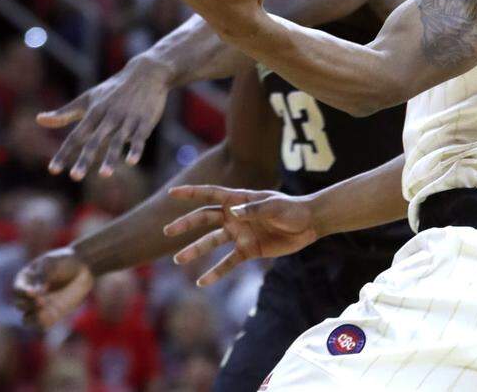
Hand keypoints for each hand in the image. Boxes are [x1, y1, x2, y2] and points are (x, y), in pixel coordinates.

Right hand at [13, 248, 94, 328]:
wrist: (83, 268)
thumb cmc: (65, 261)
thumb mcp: (54, 264)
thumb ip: (44, 276)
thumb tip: (38, 291)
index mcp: (26, 280)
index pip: (17, 290)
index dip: (23, 293)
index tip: (33, 293)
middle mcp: (29, 295)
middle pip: (20, 305)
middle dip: (29, 305)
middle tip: (42, 301)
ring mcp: (39, 306)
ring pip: (27, 320)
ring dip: (32, 319)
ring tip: (43, 314)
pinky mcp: (51, 314)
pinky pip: (42, 325)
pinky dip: (43, 324)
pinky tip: (52, 318)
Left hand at [41, 57, 172, 179]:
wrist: (146, 73)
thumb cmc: (113, 90)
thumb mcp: (88, 99)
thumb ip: (64, 113)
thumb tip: (38, 120)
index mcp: (94, 112)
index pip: (75, 136)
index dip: (64, 153)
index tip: (53, 170)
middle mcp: (109, 117)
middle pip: (94, 141)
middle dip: (85, 159)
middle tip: (75, 177)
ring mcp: (127, 119)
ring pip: (117, 141)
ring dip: (111, 158)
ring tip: (104, 175)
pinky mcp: (145, 121)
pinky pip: (139, 137)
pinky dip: (135, 149)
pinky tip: (131, 162)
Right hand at [164, 185, 318, 286]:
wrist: (308, 225)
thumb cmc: (292, 210)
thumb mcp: (275, 207)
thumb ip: (255, 210)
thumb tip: (233, 213)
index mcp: (239, 200)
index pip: (210, 194)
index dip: (191, 193)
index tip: (171, 194)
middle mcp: (235, 216)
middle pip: (205, 219)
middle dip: (186, 224)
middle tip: (167, 232)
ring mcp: (240, 234)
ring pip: (212, 242)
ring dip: (196, 250)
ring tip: (179, 260)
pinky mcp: (248, 250)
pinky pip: (228, 263)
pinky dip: (216, 272)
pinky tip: (202, 283)